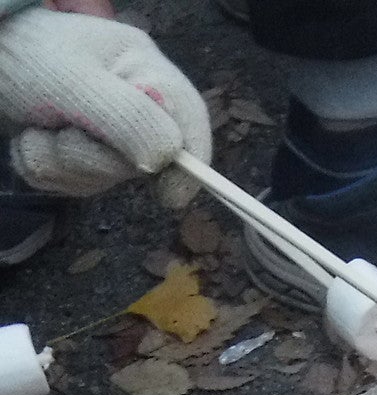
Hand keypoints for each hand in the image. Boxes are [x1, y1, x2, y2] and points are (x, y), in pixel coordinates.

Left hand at [0, 8, 210, 205]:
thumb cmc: (28, 58)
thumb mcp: (76, 83)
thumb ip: (127, 117)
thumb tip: (168, 158)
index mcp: (147, 73)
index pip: (191, 122)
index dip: (191, 165)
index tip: (169, 198)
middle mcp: (138, 105)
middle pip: (143, 161)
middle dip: (93, 156)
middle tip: (61, 129)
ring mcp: (111, 134)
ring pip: (105, 178)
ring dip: (62, 163)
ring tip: (40, 130)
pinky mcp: (85, 154)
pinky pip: (77, 184)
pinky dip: (48, 169)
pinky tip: (35, 140)